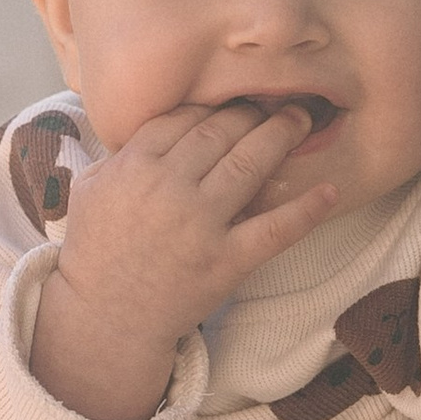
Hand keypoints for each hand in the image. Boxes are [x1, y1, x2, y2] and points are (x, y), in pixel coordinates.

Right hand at [29, 99, 346, 419]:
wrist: (105, 318)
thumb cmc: (95, 252)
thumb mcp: (90, 191)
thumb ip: (119, 153)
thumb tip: (151, 125)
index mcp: (134, 165)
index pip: (185, 118)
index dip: (215, 104)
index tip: (234, 102)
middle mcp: (168, 188)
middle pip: (221, 131)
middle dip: (253, 112)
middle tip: (276, 102)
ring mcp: (200, 225)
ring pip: (250, 164)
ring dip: (282, 136)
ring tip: (302, 121)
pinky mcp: (225, 261)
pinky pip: (275, 229)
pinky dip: (307, 210)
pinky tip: (330, 191)